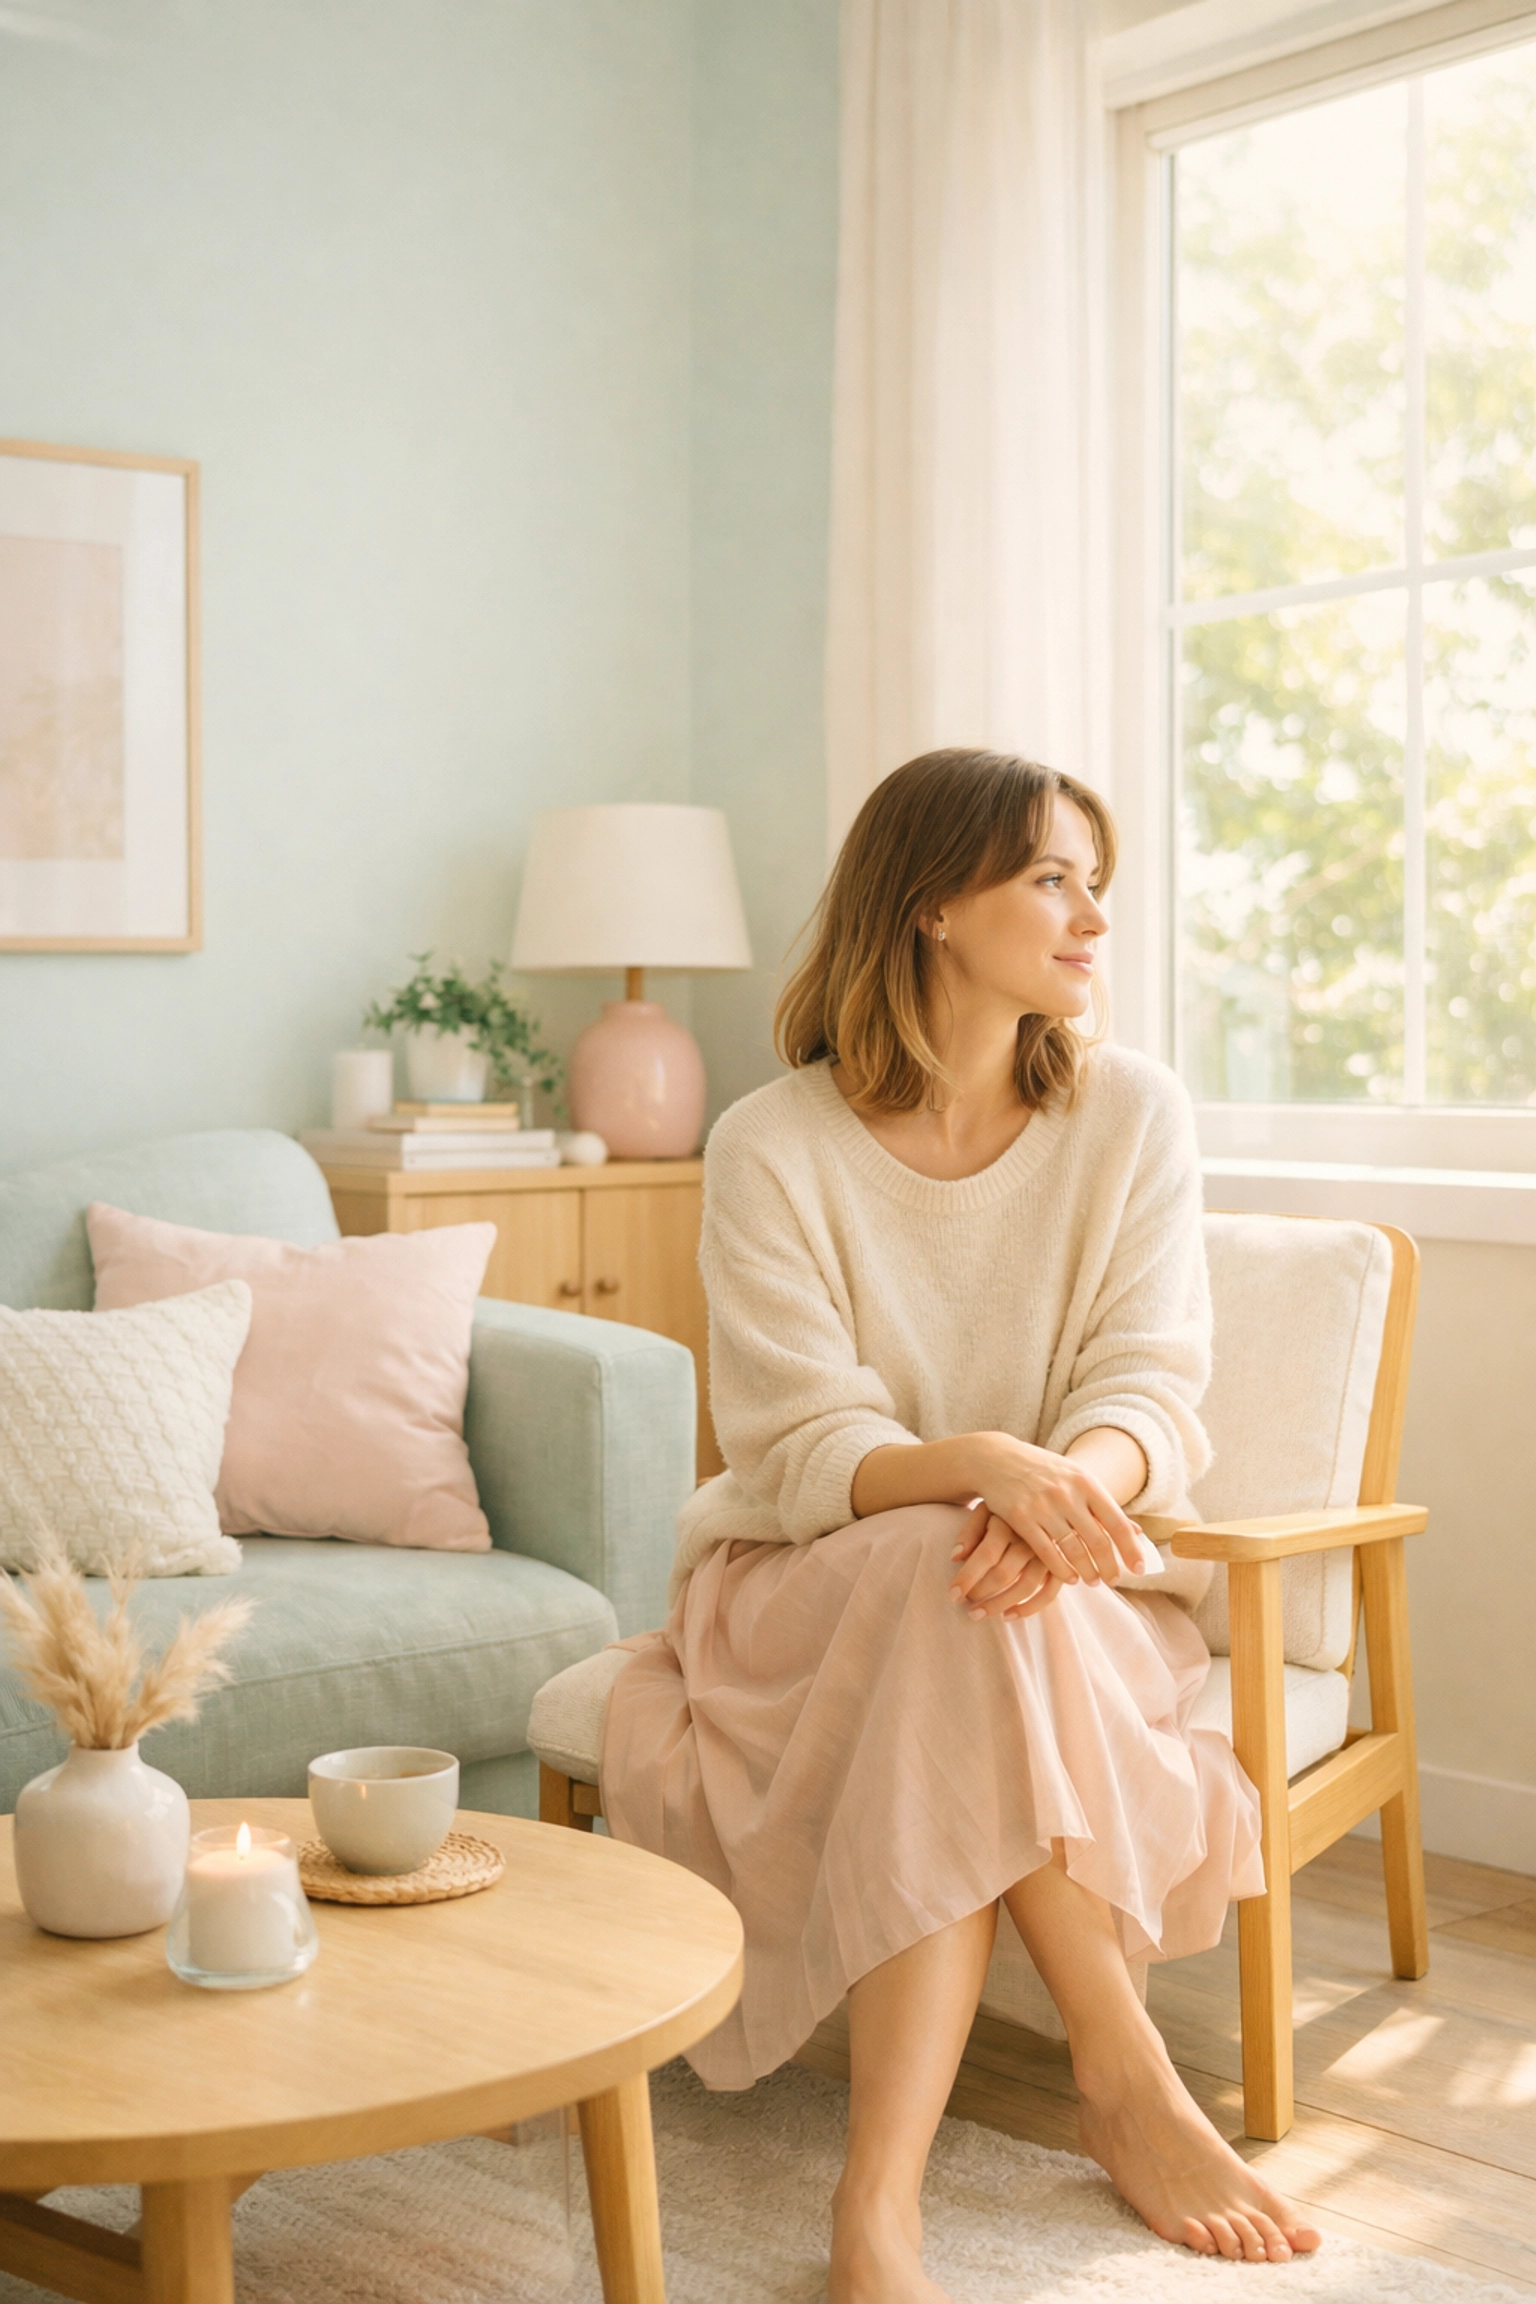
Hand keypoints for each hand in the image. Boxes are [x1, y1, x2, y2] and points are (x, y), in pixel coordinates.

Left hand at [947, 1504, 1065, 1619]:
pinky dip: (1029, 1608)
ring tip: (978, 1614)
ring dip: (1000, 1604)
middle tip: (964, 1605)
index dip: (967, 1577)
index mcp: (1011, 1521)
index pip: (986, 1555)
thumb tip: (955, 1558)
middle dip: (980, 1593)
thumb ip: (971, 1530)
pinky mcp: (1062, 1564)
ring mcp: (1049, 1553)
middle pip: (1004, 1573)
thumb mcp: (988, 1507)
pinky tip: (1009, 1615)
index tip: (952, 1594)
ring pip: (1025, 1586)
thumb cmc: (1009, 1502)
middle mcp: (1031, 1538)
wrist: (1048, 1491)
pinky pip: (1049, 1593)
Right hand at [958, 1433, 1146, 1589]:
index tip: (1139, 1569)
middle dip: (1109, 1567)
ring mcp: (1043, 1506)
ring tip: (1093, 1582)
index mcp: (1085, 1482)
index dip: (1130, 1549)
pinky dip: (1062, 1570)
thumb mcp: (1075, 1478)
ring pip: (1073, 1550)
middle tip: (1115, 1581)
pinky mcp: (1021, 1518)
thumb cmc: (1043, 1471)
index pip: (1117, 1522)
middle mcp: (1067, 1494)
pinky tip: (1070, 1578)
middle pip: (1098, 1541)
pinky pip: (1047, 1553)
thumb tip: (1136, 1532)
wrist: (996, 1458)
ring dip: (1087, 1571)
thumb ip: (1102, 1505)